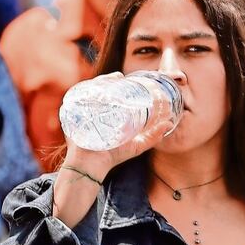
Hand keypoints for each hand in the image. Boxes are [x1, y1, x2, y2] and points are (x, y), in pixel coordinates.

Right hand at [62, 73, 178, 179]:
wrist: (91, 167)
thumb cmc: (112, 157)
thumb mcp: (136, 145)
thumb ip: (152, 136)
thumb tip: (170, 123)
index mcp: (108, 115)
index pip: (113, 93)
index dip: (120, 84)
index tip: (130, 79)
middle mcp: (95, 111)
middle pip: (100, 88)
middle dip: (109, 79)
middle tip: (120, 77)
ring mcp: (84, 112)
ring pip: (90, 90)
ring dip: (99, 81)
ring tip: (111, 79)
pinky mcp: (75, 115)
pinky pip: (77, 97)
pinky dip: (86, 90)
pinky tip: (96, 86)